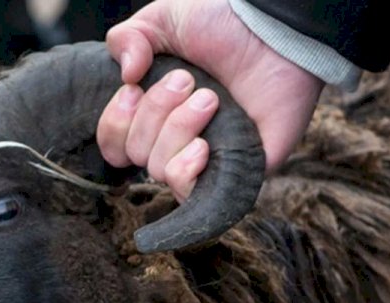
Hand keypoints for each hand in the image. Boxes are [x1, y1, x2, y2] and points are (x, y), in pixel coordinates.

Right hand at [96, 0, 324, 200]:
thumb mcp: (162, 20)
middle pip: (137, 155)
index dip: (115, 124)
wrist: (275, 32)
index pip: (115, 145)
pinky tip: (203, 147)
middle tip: (187, 81)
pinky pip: (191, 195)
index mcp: (154, 114)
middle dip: (155, 113)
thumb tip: (126, 76)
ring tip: (209, 100)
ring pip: (160, 171)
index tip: (133, 90)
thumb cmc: (223, 26)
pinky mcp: (232, 175)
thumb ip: (128, 39)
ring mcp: (205, 162)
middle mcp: (175, 142)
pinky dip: (186, 172)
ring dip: (177, 129)